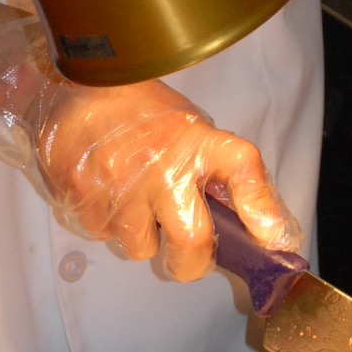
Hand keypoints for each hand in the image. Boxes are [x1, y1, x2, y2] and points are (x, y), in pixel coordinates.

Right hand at [35, 78, 299, 282]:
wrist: (78, 88)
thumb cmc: (143, 113)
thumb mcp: (191, 130)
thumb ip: (219, 174)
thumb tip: (259, 226)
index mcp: (197, 140)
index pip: (243, 167)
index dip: (261, 207)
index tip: (273, 237)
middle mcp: (163, 164)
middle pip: (192, 243)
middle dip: (191, 264)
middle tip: (186, 254)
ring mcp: (120, 183)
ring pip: (141, 248)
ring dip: (141, 237)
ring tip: (134, 202)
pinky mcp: (83, 194)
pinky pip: (103, 234)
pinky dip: (108, 223)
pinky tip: (106, 192)